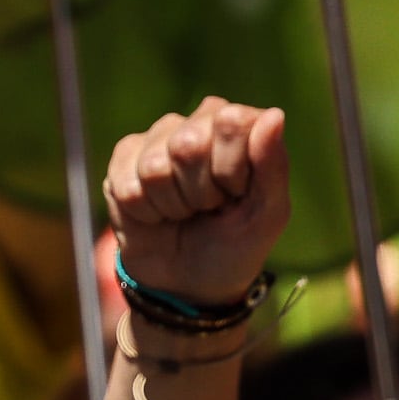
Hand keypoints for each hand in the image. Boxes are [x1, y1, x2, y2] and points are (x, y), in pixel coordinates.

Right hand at [104, 100, 293, 309]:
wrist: (188, 284)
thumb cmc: (234, 245)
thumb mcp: (267, 216)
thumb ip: (274, 166)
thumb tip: (274, 115)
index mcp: (241, 126)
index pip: (231, 122)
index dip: (232, 171)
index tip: (237, 196)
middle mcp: (198, 121)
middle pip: (188, 144)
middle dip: (200, 192)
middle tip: (208, 208)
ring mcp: (158, 137)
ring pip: (155, 167)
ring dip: (172, 205)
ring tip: (183, 213)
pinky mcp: (125, 158)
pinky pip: (127, 185)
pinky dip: (145, 212)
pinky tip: (156, 214)